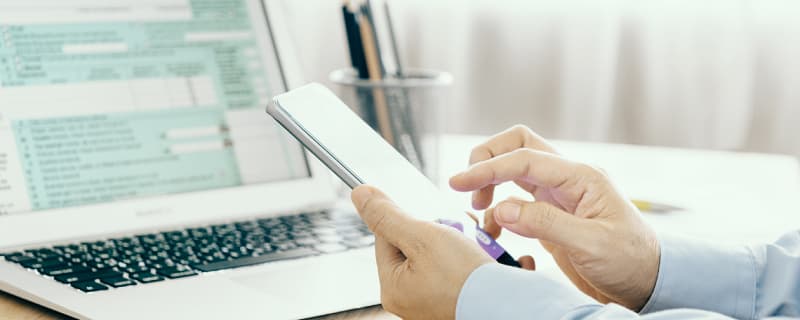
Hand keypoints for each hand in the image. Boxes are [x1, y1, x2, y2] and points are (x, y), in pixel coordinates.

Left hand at [351, 185, 493, 318]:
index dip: (410, 221)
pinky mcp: (458, 298)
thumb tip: (360, 195)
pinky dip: (474, 258)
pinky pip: (462, 268)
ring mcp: (435, 299)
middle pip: (417, 244)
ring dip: (461, 242)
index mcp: (393, 287)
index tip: (432, 220)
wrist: (507, 306)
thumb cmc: (464, 279)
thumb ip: (389, 216)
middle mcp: (410, 297)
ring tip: (476, 248)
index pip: (387, 237)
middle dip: (441, 232)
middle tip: (458, 234)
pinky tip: (485, 260)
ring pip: (443, 253)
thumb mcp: (421, 237)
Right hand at [449, 125, 660, 310]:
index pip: (525, 158)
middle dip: (487, 159)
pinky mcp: (550, 214)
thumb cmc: (631, 261)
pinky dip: (498, 211)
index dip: (488, 167)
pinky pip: (515, 200)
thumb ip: (546, 223)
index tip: (460, 182)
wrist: (647, 283)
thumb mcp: (592, 244)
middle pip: (518, 146)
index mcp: (581, 177)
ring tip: (479, 210)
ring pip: (514, 169)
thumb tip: (504, 210)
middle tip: (467, 189)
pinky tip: (494, 232)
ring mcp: (558, 196)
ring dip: (490, 182)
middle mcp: (567, 179)